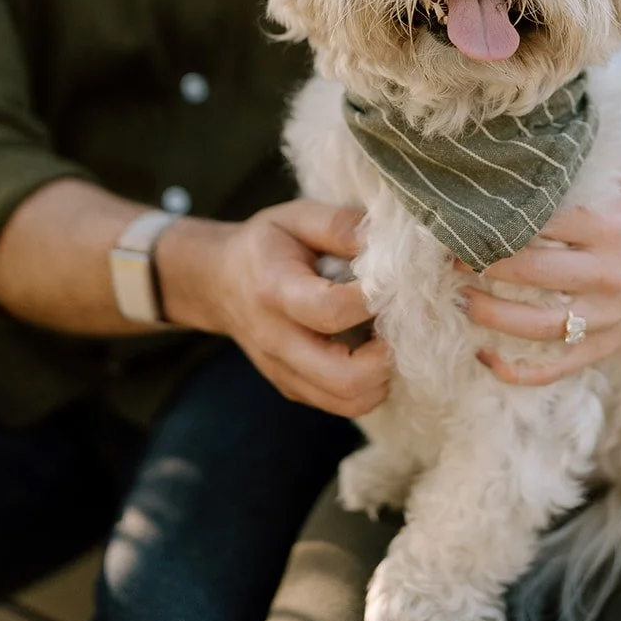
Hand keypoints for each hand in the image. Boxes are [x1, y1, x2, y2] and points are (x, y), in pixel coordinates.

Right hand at [160, 200, 391, 416]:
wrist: (219, 283)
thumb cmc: (268, 245)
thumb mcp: (298, 217)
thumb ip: (341, 227)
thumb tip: (387, 249)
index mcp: (275, 290)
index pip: (331, 310)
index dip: (372, 299)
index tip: (392, 281)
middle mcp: (276, 341)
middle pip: (345, 378)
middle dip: (387, 356)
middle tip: (400, 324)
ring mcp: (284, 373)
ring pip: (350, 401)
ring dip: (383, 376)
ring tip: (388, 337)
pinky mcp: (294, 389)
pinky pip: (343, 404)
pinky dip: (370, 385)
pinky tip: (371, 350)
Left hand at [462, 181, 620, 387]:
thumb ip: (600, 169)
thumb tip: (554, 138)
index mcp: (612, 230)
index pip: (550, 224)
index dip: (507, 222)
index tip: (472, 218)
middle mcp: (607, 274)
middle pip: (537, 272)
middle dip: (488, 264)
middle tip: (453, 256)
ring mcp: (605, 317)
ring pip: (540, 324)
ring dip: (493, 315)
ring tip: (460, 299)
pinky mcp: (604, 348)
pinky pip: (558, 367)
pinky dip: (519, 371)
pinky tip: (485, 358)